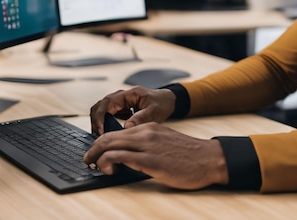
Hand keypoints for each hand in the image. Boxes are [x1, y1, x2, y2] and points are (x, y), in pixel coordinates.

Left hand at [83, 122, 228, 189]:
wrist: (209, 159)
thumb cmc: (191, 155)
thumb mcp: (167, 143)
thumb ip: (149, 145)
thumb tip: (132, 157)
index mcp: (150, 128)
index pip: (117, 132)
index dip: (102, 143)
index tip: (96, 153)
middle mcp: (146, 133)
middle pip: (109, 137)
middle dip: (93, 149)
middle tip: (87, 160)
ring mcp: (147, 145)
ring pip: (110, 145)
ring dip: (96, 156)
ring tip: (93, 165)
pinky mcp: (149, 160)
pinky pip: (119, 156)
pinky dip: (106, 162)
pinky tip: (107, 169)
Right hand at [89, 87, 175, 135]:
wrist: (166, 101)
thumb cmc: (161, 103)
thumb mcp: (154, 111)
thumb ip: (141, 118)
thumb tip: (127, 127)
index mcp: (128, 94)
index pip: (107, 103)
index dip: (101, 117)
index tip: (101, 130)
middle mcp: (121, 97)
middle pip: (99, 106)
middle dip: (96, 121)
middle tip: (98, 137)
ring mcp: (119, 103)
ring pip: (100, 111)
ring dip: (97, 123)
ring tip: (100, 137)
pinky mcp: (120, 109)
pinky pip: (106, 115)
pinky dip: (103, 124)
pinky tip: (106, 134)